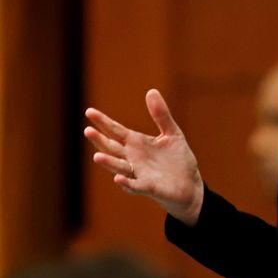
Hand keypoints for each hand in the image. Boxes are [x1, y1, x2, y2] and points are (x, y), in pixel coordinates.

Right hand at [84, 89, 203, 225]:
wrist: (190, 184)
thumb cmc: (178, 159)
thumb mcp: (172, 133)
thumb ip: (161, 114)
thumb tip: (151, 91)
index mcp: (137, 143)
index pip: (116, 131)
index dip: (103, 122)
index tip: (89, 112)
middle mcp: (133, 158)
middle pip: (112, 148)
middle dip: (100, 141)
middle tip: (87, 131)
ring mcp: (139, 173)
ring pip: (119, 167)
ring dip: (108, 163)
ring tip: (97, 157)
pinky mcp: (149, 187)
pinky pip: (135, 185)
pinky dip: (127, 182)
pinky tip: (118, 178)